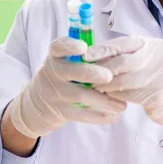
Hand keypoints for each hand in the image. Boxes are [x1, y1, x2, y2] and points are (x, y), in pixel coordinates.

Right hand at [7, 37, 126, 138]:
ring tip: (122, 105)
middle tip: (109, 76)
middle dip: (90, 73)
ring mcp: (56, 93)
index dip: (70, 46)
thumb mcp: (65, 60)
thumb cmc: (64, 74)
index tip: (83, 47)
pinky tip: (114, 117)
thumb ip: (86, 55)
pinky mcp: (61, 111)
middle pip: (71, 72)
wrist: (39, 103)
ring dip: (103, 100)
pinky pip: (81, 114)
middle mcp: (54, 72)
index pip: (59, 47)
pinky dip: (99, 117)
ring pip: (80, 96)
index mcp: (56, 56)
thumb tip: (118, 48)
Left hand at [84, 36, 162, 142]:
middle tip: (86, 74)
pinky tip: (108, 97)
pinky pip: (129, 94)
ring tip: (94, 88)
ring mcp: (162, 75)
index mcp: (158, 46)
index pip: (126, 43)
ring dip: (106, 85)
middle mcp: (161, 57)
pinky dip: (116, 96)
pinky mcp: (159, 94)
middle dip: (102, 68)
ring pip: (123, 79)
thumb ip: (133, 57)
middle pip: (123, 60)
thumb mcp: (154, 63)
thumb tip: (99, 55)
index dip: (104, 48)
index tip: (86, 54)